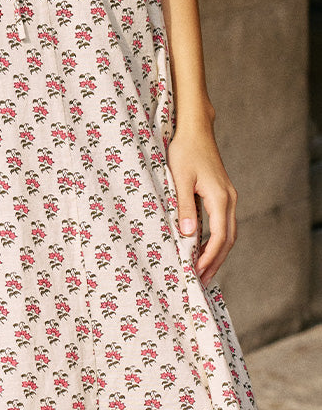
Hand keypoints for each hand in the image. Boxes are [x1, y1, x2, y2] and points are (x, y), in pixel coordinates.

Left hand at [166, 121, 237, 286]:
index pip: (219, 237)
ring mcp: (228, 196)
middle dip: (216, 261)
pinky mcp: (222, 193)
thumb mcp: (180, 178)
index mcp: (220, 198)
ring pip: (228, 232)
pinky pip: (224, 222)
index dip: (209, 257)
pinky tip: (203, 246)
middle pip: (228, 239)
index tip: (196, 272)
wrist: (195, 128)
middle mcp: (229, 199)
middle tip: (201, 281)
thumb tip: (187, 235)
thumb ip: (184, 206)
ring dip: (218, 252)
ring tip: (203, 270)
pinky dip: (216, 238)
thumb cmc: (185, 150)